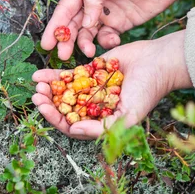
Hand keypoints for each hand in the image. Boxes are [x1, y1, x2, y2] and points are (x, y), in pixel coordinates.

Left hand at [32, 30, 191, 139]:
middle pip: (64, 109)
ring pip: (63, 92)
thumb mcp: (127, 115)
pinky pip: (68, 75)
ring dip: (48, 89)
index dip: (55, 119)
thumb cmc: (147, 92)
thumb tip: (73, 131)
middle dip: (48, 103)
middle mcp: (93, 108)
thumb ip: (101, 127)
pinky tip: (39, 74)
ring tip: (37, 83)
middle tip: (37, 95)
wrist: (157, 62)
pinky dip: (53, 76)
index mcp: (100, 122)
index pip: (72, 125)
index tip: (42, 108)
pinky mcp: (91, 71)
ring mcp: (91, 89)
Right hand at [40, 0, 194, 59]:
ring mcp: (108, 12)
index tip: (47, 43)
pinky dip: (106, 42)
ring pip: (89, 33)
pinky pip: (107, 36)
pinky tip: (113, 41)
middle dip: (67, 39)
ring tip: (88, 53)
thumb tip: (86, 22)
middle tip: (61, 55)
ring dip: (85, 43)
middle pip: (75, 23)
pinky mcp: (122, 23)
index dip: (55, 25)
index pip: (66, 7)